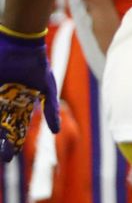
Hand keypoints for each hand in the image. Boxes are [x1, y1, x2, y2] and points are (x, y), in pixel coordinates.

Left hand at [0, 27, 57, 161]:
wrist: (21, 43)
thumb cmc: (36, 64)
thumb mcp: (47, 87)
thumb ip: (50, 108)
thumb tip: (56, 132)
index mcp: (20, 102)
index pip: (14, 127)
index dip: (11, 142)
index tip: (8, 158)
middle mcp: (6, 101)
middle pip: (2, 125)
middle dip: (0, 141)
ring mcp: (0, 93)